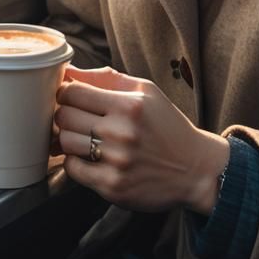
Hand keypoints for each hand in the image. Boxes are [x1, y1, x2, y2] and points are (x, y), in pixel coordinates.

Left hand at [54, 67, 229, 214]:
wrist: (194, 169)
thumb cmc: (167, 126)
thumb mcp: (146, 91)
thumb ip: (107, 78)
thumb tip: (70, 72)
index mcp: (128, 104)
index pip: (73, 92)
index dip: (65, 92)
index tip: (70, 96)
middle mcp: (121, 132)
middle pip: (64, 116)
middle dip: (63, 114)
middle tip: (75, 116)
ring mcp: (115, 161)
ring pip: (65, 143)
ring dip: (68, 138)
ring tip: (83, 136)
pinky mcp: (112, 186)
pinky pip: (73, 169)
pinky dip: (75, 162)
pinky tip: (90, 157)